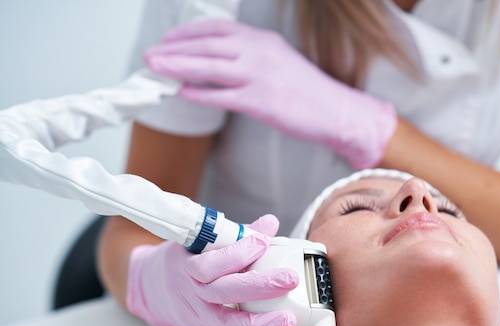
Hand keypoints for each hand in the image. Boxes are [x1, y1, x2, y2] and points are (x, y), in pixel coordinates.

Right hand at [126, 214, 299, 325]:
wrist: (154, 290)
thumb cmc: (184, 259)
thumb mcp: (200, 242)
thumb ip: (236, 234)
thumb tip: (270, 224)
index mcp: (186, 268)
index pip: (208, 265)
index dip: (236, 253)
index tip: (262, 241)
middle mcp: (191, 297)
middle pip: (223, 295)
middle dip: (258, 287)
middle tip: (289, 279)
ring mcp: (200, 321)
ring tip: (290, 321)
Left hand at [145, 19, 396, 168]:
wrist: (335, 109)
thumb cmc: (308, 90)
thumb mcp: (279, 61)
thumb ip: (251, 56)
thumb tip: (220, 62)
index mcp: (263, 40)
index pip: (218, 28)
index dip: (189, 33)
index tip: (169, 39)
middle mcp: (259, 52)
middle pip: (208, 45)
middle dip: (175, 48)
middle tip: (151, 54)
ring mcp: (260, 76)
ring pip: (210, 66)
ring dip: (179, 66)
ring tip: (157, 69)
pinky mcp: (261, 101)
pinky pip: (222, 96)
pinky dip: (199, 93)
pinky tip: (182, 92)